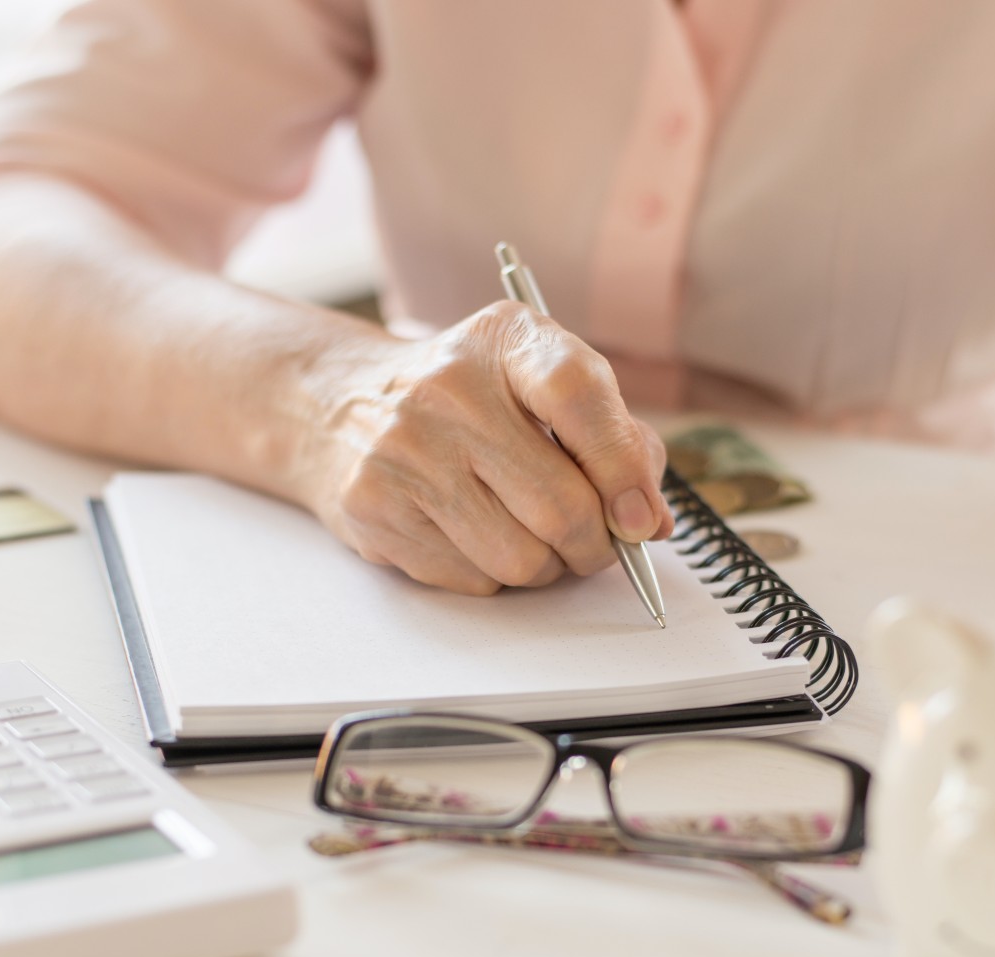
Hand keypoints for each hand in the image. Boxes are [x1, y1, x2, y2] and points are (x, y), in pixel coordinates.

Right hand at [302, 300, 674, 594]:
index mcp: (506, 340)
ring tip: (534, 539)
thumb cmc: (470, 402)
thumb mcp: (541, 384)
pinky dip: (493, 576)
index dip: (623, 466)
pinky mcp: (374, 507)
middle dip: (596, 544)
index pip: (578, 395)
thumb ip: (614, 438)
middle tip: (599, 544)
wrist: (343, 407)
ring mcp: (403, 450)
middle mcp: (447, 388)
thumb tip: (651, 522)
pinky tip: (475, 537)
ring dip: (548, 568)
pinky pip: (472, 579)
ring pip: (520, 558)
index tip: (641, 516)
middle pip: (559, 504)